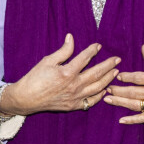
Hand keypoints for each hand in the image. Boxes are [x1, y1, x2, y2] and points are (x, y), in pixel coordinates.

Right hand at [1, 33, 120, 114]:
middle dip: (108, 65)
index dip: (92, 50)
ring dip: (108, 79)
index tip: (98, 46)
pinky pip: (91, 101)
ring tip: (115, 72)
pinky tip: (105, 90)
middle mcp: (74, 85)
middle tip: (117, 59)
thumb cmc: (35, 78)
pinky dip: (100, 96)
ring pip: (97, 88)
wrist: (26, 99)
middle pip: (96, 74)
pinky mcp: (73, 106)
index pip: (85, 58)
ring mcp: (75, 97)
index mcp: (67, 72)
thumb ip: (63, 51)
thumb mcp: (47, 61)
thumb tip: (71, 38)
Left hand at [103, 45, 143, 123]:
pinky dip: (132, 120)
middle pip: (134, 92)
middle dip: (118, 89)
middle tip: (106, 86)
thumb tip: (142, 49)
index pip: (140, 78)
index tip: (117, 75)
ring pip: (136, 105)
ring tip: (107, 99)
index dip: (127, 76)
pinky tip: (121, 120)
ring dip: (120, 102)